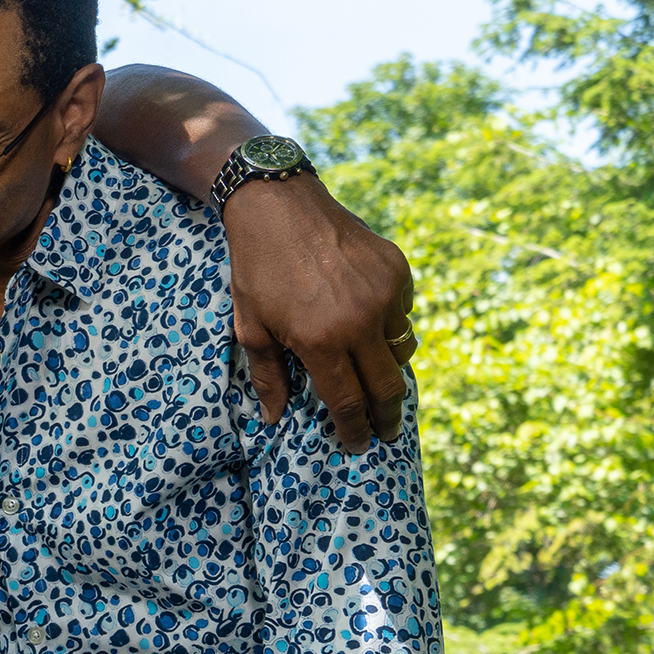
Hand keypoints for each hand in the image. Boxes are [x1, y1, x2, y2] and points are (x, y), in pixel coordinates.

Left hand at [224, 175, 416, 452]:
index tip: (360, 445)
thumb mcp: (250, 328)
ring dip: (390, 368)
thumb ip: (268, 376)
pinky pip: (403, 311)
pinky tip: (368, 324)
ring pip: (402, 348)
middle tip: (386, 431)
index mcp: (321, 342)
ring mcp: (384, 294)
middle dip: (387, 415)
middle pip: (387, 385)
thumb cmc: (257, 270)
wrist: (279, 208)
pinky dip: (390, 324)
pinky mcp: (398, 270)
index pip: (348, 402)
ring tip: (376, 378)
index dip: (355, 430)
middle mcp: (360, 322)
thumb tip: (274, 417)